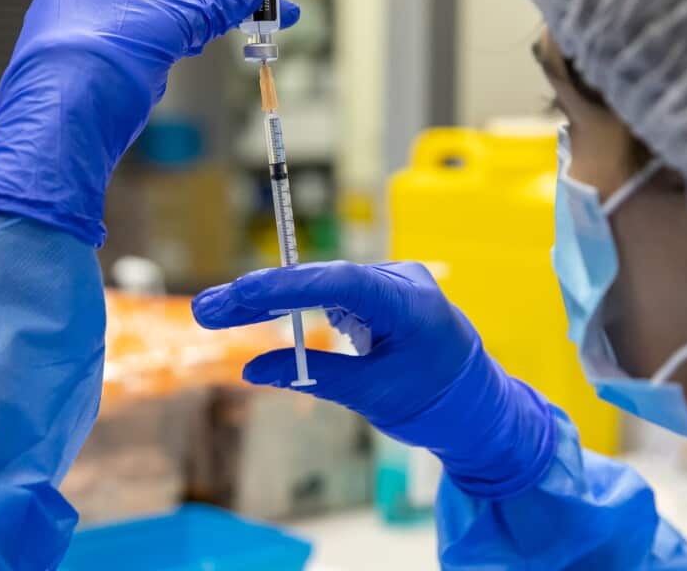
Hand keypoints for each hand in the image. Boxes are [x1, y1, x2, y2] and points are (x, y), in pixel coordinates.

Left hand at [0, 0, 298, 245]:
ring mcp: (98, 29)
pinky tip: (213, 45)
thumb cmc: (93, 68)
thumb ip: (210, 8)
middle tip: (277, 5)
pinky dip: (186, 44)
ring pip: (168, 16)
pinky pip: (155, 45)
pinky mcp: (104, 66)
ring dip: (213, 20)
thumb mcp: (163, 28)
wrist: (54, 136)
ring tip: (261, 26)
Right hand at [193, 261, 557, 497]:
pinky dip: (294, 303)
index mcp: (412, 304)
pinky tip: (250, 309)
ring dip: (270, 298)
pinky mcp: (380, 292)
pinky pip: (330, 292)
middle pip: (320, 279)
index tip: (238, 296)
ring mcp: (392, 282)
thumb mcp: (371, 397)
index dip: (284, 287)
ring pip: (320, 284)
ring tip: (217, 311)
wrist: (478, 407)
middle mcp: (402, 281)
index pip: (340, 283)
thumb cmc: (434, 405)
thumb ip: (313, 376)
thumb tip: (252, 371)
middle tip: (207, 309)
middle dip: (261, 295)